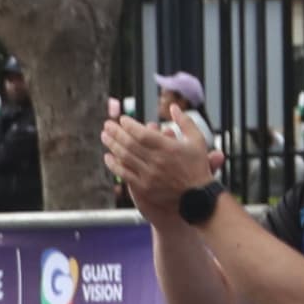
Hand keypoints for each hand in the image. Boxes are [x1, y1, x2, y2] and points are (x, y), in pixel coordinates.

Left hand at [101, 110, 223, 216]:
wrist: (198, 197)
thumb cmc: (197, 167)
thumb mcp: (197, 140)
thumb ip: (185, 121)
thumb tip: (173, 106)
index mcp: (168, 147)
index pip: (142, 133)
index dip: (129, 125)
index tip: (122, 120)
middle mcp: (157, 160)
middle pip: (130, 143)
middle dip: (116, 132)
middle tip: (107, 125)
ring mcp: (149, 175)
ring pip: (125, 157)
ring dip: (112, 145)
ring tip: (105, 136)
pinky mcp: (144, 187)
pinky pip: (125, 174)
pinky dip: (114, 165)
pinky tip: (108, 157)